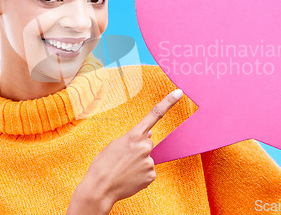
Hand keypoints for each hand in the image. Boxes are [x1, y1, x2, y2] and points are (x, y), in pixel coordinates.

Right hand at [67, 88, 183, 213]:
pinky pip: (148, 170)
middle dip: (139, 148)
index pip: (155, 114)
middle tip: (123, 158)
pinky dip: (140, 174)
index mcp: (134, 135)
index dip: (168, 102)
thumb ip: (133, 138)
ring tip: (123, 169)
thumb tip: (149, 136)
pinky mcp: (151, 175)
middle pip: (148, 142)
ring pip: (147, 158)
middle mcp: (145, 146)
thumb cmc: (103, 164)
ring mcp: (149, 162)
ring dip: (138, 162)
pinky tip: (129, 177)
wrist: (100, 188)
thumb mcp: (115, 144)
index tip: (179, 92)